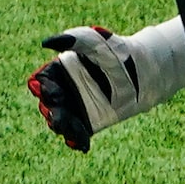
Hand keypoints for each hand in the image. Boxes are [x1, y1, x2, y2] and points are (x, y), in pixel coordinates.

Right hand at [31, 17, 184, 150]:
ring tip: (73, 130)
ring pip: (60, 121)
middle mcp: (64, 91)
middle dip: (51, 110)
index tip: (43, 89)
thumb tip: (47, 43)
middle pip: (48, 104)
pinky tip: (82, 144)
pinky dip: (76, 140)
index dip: (40, 86)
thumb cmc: (118, 51)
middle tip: (58, 114)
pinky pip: (77, 134)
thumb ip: (74, 39)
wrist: (144, 72)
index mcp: (60, 71)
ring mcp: (75, 108)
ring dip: (63, 127)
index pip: (42, 81)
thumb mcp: (96, 42)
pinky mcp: (89, 122)